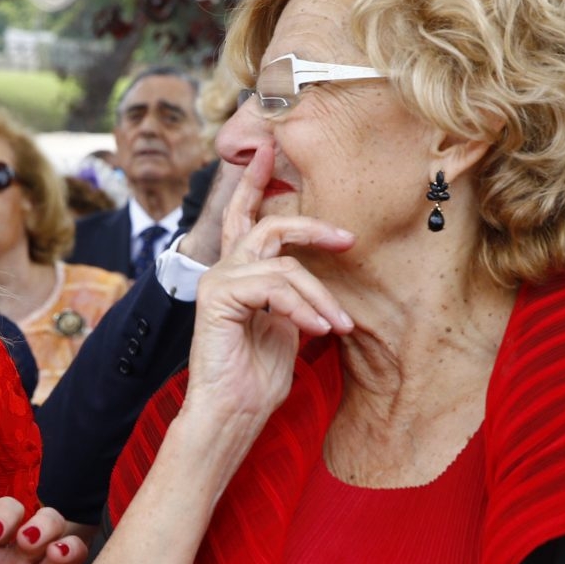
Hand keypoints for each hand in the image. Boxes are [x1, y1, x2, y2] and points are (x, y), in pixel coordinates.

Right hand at [183, 144, 354, 422]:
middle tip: (347, 238)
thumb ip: (294, 297)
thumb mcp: (288, 327)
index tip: (268, 151)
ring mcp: (217, 280)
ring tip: (338, 325)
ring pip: (283, 265)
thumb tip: (321, 283)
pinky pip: (274, 286)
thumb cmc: (258, 379)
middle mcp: (223, 271)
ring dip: (319, 296)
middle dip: (312, 227)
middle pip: (268, 224)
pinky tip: (316, 330)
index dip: (254, 183)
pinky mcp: (218, 295)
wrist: (233, 413)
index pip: (244, 218)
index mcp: (237, 275)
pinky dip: (302, 307)